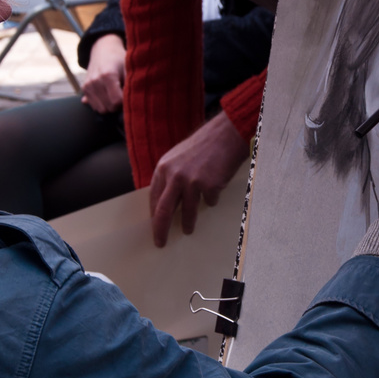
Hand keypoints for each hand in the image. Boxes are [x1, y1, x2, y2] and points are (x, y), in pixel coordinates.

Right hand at [80, 34, 124, 113]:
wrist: (103, 50)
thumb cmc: (119, 60)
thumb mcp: (128, 68)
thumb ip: (132, 85)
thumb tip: (136, 102)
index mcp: (108, 76)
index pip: (117, 102)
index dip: (125, 102)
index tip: (129, 96)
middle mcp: (95, 81)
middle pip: (109, 108)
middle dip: (118, 106)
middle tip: (123, 96)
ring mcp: (88, 85)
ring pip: (101, 110)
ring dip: (110, 107)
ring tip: (115, 95)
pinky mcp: (84, 88)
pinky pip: (94, 106)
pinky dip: (102, 105)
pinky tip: (107, 95)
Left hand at [149, 112, 247, 246]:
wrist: (225, 135)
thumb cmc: (202, 146)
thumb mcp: (177, 158)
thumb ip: (169, 177)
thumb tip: (165, 202)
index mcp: (163, 168)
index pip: (153, 198)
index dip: (153, 215)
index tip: (154, 227)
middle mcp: (175, 175)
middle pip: (163, 210)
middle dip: (160, 229)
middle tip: (160, 242)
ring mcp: (192, 181)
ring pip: (187, 212)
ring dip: (187, 223)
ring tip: (188, 230)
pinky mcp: (210, 186)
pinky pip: (209, 202)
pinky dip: (211, 200)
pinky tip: (215, 189)